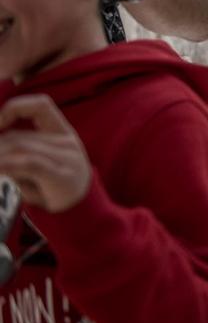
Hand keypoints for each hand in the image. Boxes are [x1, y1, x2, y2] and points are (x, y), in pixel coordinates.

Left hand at [0, 95, 91, 212]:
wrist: (84, 217)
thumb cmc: (56, 191)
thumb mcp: (41, 164)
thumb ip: (23, 150)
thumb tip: (0, 143)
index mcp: (63, 133)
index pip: (41, 105)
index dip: (15, 108)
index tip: (0, 124)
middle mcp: (67, 142)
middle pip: (19, 136)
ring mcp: (67, 159)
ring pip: (21, 147)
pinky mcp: (62, 176)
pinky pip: (29, 164)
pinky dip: (8, 166)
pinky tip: (1, 171)